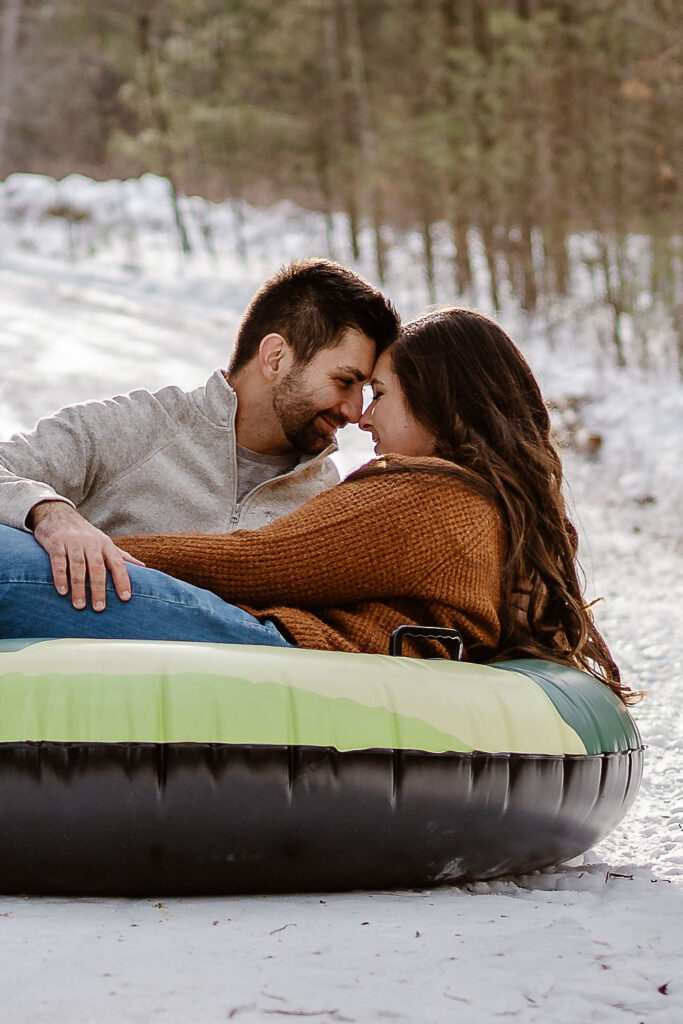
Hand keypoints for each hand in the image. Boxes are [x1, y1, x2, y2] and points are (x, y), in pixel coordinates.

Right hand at [28, 501, 144, 610]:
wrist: (58, 514)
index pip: (118, 563)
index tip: (125, 598)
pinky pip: (59, 561)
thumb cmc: (85, 534)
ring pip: (78, 566)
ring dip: (79, 587)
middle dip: (99, 588)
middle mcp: (91, 542)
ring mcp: (73, 542)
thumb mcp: (104, 542)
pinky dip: (60, 576)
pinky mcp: (56, 542)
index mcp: (106, 544)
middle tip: (100, 608)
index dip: (123, 580)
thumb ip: (121, 556)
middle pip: (97, 567)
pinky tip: (63, 591)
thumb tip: (143, 567)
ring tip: (80, 605)